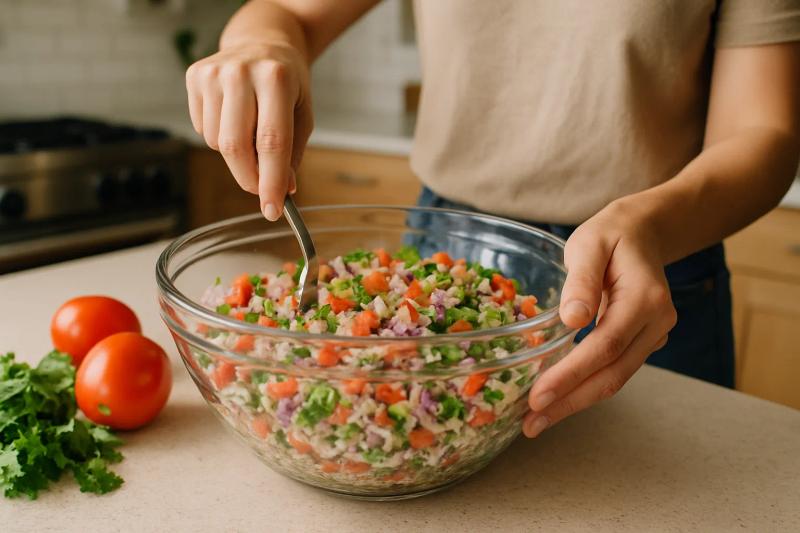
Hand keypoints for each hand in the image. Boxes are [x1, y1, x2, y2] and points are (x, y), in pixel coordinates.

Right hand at [186, 41, 312, 219]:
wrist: (262, 41)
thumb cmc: (287, 83)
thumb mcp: (302, 114)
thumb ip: (291, 154)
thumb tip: (281, 191)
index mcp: (276, 79)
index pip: (272, 142)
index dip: (270, 181)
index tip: (272, 210)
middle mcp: (241, 72)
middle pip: (236, 147)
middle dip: (250, 178)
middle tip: (262, 190)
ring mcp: (213, 72)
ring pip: (216, 142)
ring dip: (236, 155)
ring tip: (251, 131)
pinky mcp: (194, 76)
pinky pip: (202, 129)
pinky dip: (218, 136)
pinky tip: (233, 115)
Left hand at [523, 200, 676, 436]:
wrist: (642, 234)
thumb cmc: (609, 236)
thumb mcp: (588, 244)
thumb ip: (580, 280)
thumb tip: (572, 320)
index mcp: (646, 299)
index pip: (606, 346)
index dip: (572, 374)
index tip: (539, 396)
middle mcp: (657, 323)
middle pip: (613, 374)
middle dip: (570, 401)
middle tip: (530, 424)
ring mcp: (654, 336)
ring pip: (615, 379)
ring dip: (575, 401)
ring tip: (537, 421)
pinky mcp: (642, 342)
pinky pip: (614, 371)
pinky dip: (585, 387)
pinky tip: (557, 398)